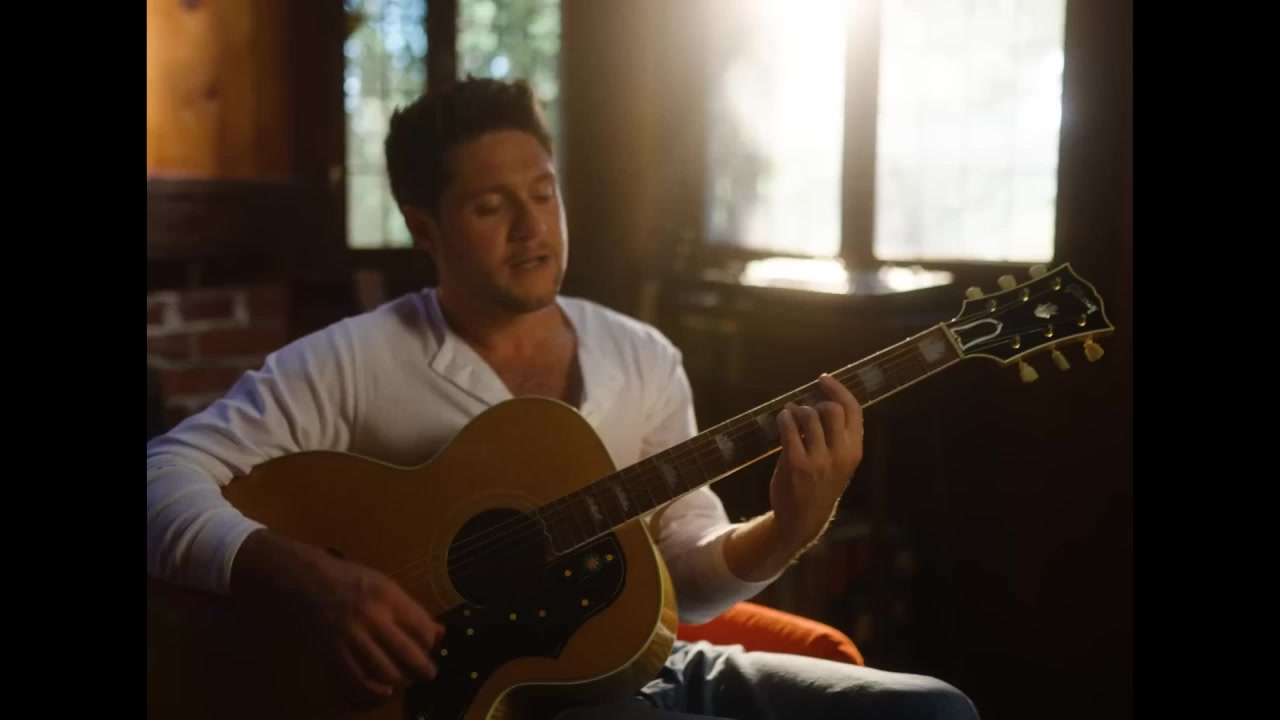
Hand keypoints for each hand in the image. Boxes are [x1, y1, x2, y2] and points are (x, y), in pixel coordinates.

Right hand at [231, 530, 443, 706]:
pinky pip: (356, 679)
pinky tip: (382, 689)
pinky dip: (373, 688)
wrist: (303, 579)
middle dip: (423, 668)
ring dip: (399, 680)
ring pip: (384, 670)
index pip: (421, 626)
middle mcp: (371, 617)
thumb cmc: (347, 577)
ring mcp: (350, 637)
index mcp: (387, 595)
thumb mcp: (383, 583)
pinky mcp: (332, 652)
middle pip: (407, 653)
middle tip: (429, 674)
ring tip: (405, 680)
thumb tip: (437, 631)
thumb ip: (408, 608)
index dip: (431, 641)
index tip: (432, 645)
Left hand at [769, 373, 863, 548]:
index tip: (824, 378)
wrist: (803, 518)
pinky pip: (789, 428)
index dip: (839, 389)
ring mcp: (819, 460)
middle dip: (816, 402)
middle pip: (832, 409)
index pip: (854, 410)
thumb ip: (839, 436)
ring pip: (809, 415)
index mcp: (855, 451)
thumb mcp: (841, 462)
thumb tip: (826, 400)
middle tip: (806, 408)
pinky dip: (784, 418)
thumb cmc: (821, 484)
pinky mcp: (796, 464)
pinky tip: (782, 419)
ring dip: (796, 410)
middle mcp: (841, 454)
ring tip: (790, 413)